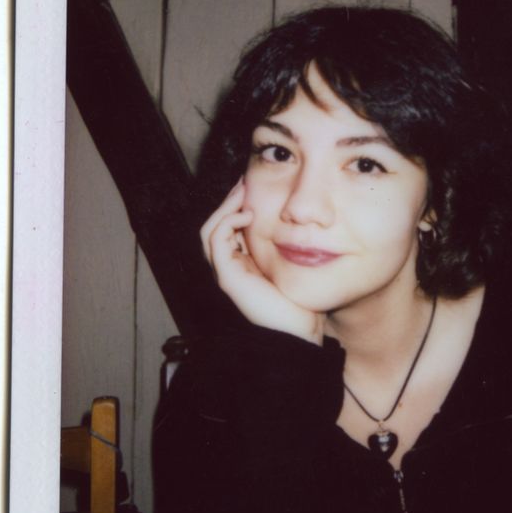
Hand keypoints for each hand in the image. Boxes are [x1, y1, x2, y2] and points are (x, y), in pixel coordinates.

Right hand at [200, 180, 324, 344]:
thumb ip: (286, 243)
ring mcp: (226, 273)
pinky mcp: (227, 278)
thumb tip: (295, 219)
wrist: (300, 330)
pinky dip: (227, 223)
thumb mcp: (292, 263)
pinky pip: (215, 242)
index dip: (234, 206)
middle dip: (227, 202)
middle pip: (215, 226)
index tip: (249, 186)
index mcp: (242, 264)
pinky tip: (246, 215)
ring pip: (210, 231)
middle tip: (242, 182)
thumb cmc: (301, 300)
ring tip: (242, 192)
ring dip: (224, 208)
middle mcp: (230, 268)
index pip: (227, 228)